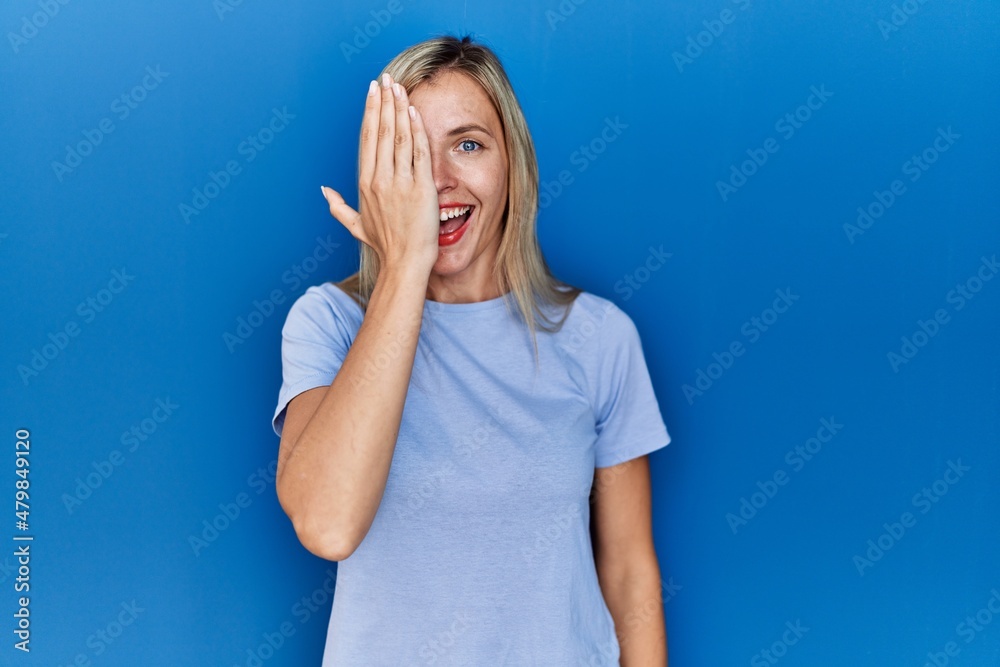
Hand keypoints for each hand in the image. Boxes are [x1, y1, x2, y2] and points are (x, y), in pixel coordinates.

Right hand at [321, 73, 439, 273]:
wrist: (405, 263)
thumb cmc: (384, 245)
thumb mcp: (357, 225)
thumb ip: (338, 207)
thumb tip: (324, 190)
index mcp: (364, 183)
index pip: (367, 139)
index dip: (370, 113)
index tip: (373, 92)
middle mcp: (379, 179)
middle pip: (380, 131)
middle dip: (383, 102)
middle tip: (385, 79)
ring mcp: (400, 182)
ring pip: (398, 136)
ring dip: (398, 108)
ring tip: (399, 86)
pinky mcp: (420, 188)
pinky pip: (417, 152)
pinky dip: (416, 129)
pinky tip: (414, 111)